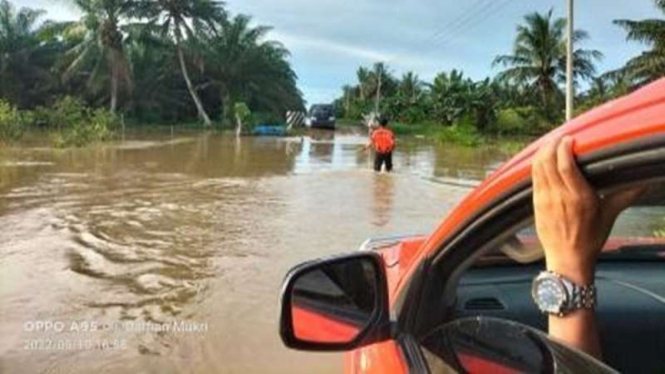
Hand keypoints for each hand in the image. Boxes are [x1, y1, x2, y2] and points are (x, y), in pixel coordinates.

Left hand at [532, 136, 643, 283]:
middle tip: (560, 138)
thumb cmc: (589, 239)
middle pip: (548, 162)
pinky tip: (542, 159)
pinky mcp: (535, 204)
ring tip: (550, 144)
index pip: (566, 166)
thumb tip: (644, 184)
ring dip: (542, 152)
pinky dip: (536, 165)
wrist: (568, 259)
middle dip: (551, 145)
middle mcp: (559, 197)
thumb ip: (625, 196)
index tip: (570, 139)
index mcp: (579, 197)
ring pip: (537, 168)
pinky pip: (533, 178)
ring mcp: (545, 200)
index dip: (564, 148)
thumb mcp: (609, 216)